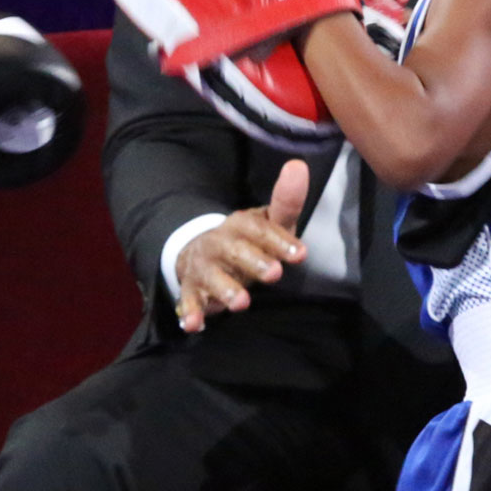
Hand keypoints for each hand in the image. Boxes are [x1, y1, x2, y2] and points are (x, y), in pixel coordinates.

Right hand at [175, 160, 308, 333]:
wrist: (201, 252)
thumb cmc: (247, 242)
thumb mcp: (267, 223)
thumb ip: (286, 203)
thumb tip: (299, 165)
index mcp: (240, 225)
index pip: (259, 229)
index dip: (279, 241)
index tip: (301, 254)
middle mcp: (219, 243)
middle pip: (235, 250)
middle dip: (254, 262)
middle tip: (275, 275)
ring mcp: (203, 267)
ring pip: (211, 276)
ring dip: (225, 289)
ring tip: (242, 303)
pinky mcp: (191, 289)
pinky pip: (189, 301)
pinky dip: (190, 312)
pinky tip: (195, 325)